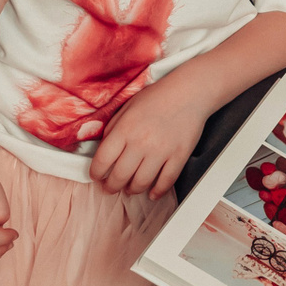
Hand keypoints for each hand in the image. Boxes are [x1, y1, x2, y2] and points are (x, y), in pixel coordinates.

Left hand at [89, 78, 207, 198]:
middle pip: (119, 177)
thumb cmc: (158, 97)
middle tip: (110, 187)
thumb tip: (103, 151)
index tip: (96, 175)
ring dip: (132, 190)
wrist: (189, 93)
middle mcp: (141, 143)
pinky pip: (165, 182)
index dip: (96, 173)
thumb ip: (113, 128)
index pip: (102, 161)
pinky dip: (157, 192)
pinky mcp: (179, 157)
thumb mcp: (127, 107)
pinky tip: (152, 193)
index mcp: (124, 129)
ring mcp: (161, 151)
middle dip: (111, 187)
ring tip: (130, 188)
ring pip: (141, 183)